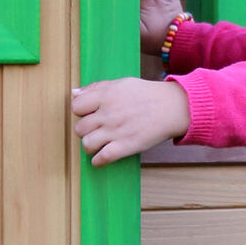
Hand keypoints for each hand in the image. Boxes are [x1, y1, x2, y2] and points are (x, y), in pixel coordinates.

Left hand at [71, 77, 191, 165]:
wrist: (171, 107)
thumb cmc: (146, 95)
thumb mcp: (121, 83)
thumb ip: (96, 88)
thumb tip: (74, 93)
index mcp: (106, 95)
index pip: (76, 106)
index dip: (80, 111)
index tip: (88, 114)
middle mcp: (108, 114)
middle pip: (79, 128)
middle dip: (85, 131)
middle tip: (95, 130)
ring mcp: (116, 131)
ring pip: (87, 144)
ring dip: (89, 147)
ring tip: (98, 144)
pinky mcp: (126, 146)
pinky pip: (102, 158)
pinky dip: (98, 161)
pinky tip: (102, 157)